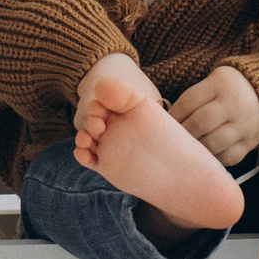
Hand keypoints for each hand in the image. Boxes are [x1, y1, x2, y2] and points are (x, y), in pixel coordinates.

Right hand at [72, 53, 158, 167]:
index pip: (104, 100)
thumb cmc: (167, 139)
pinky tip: (85, 153)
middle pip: (93, 118)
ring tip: (88, 139)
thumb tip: (99, 85)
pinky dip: (81, 154)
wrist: (178, 174)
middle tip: (99, 125)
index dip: (99, 102)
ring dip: (82, 136)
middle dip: (90, 118)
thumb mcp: (146, 110)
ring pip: (86, 137)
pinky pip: (86, 157)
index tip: (103, 108)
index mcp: (127, 110)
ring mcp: (110, 146)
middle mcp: (117, 127)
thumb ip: (123, 94)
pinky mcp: (106, 165)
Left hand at [169, 66, 258, 166]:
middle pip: (201, 123)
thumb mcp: (213, 81)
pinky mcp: (251, 141)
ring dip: (196, 148)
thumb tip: (165, 121)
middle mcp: (234, 104)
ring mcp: (244, 124)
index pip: (189, 101)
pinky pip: (229, 157)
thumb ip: (193, 98)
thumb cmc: (229, 88)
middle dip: (183, 133)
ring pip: (214, 143)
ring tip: (187, 149)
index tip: (164, 124)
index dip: (173, 115)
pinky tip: (205, 155)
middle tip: (173, 139)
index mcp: (220, 84)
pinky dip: (214, 158)